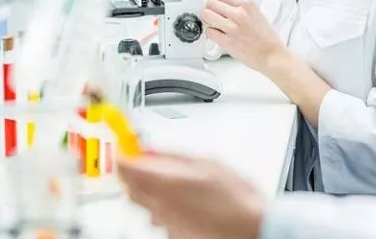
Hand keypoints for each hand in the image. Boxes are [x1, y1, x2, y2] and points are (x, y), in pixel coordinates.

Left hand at [118, 152, 263, 238]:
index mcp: (165, 183)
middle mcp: (159, 206)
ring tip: (169, 181)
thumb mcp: (205, 162)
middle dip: (133, 172)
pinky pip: (158, 217)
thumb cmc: (236, 198)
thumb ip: (173, 156)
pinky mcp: (172, 235)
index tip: (126, 146)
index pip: (125, 167)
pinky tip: (183, 201)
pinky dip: (163, 206)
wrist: (252, 228)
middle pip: (129, 187)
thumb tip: (152, 150)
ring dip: (148, 189)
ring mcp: (165, 223)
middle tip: (143, 162)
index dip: (123, 154)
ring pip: (142, 203)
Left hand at [203, 0, 284, 73]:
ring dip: (208, 21)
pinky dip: (211, 34)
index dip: (214, 0)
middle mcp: (239, 13)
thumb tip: (223, 3)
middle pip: (210, 4)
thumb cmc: (266, 38)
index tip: (213, 5)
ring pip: (206, 16)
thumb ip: (239, 7)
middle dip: (209, 10)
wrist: (272, 55)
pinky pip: (209, 32)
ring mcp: (232, 27)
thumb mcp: (256, 13)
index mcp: (247, 4)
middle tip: (213, 16)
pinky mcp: (227, 41)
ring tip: (215, 26)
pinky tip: (218, 35)